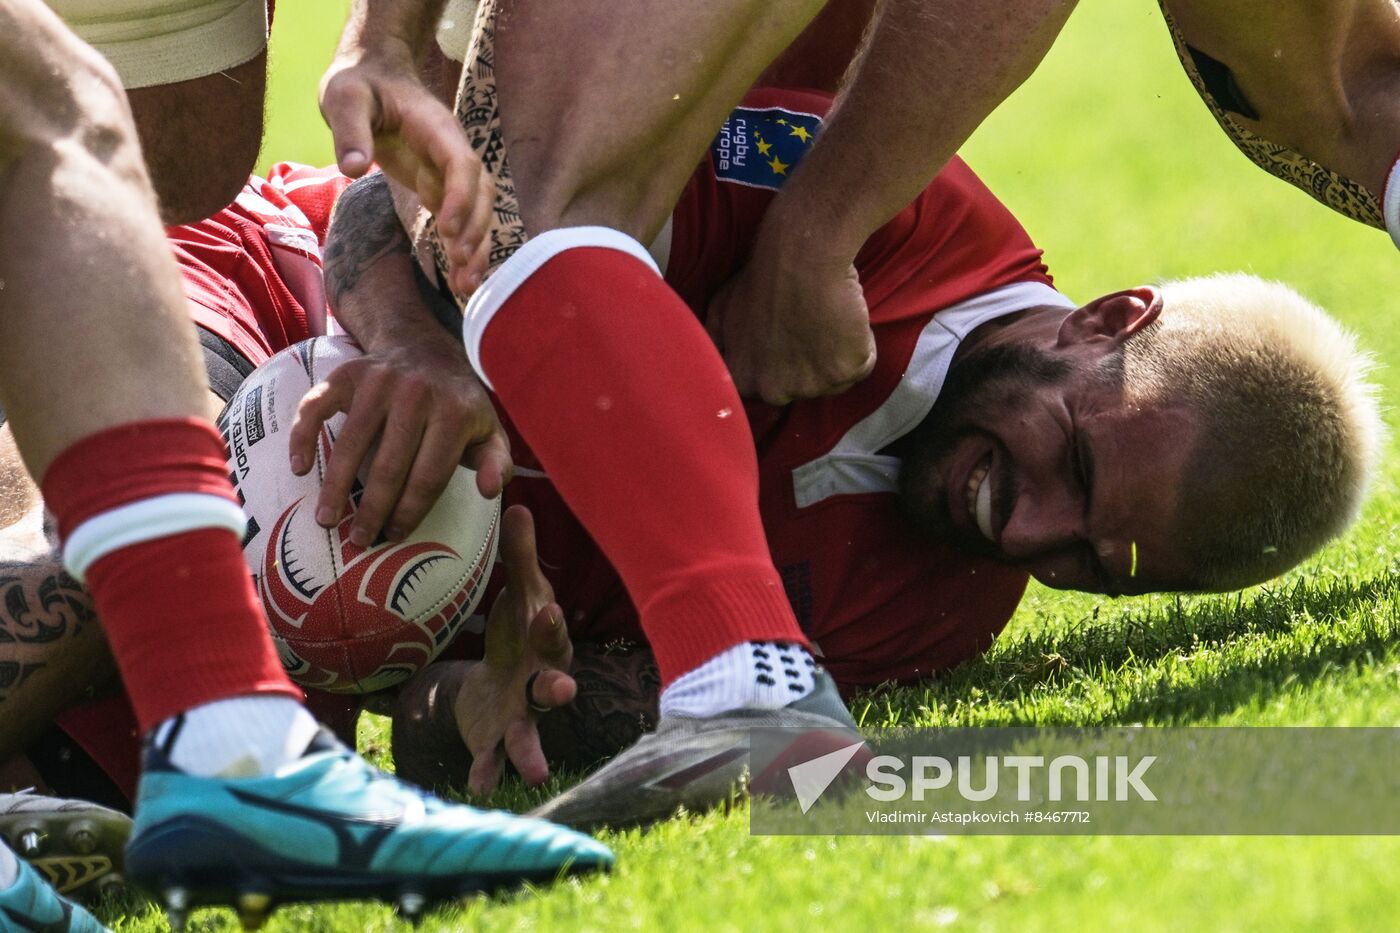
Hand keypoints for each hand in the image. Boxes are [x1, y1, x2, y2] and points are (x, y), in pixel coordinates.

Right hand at [288, 335, 509, 545]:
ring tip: (326, 520)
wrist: (426, 348)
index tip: (396, 535)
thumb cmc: (458, 403)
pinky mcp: (348, 373)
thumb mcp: (489, 430)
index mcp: (455, 413)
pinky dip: (302, 436)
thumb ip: (496, 462)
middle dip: (372, 509)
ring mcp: (379, 381)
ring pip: (352, 442)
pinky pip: (317, 406)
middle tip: (359, 539)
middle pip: (390, 465)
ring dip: (335, 486)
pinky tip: (299, 468)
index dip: (411, 511)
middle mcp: (416, 394)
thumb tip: (489, 490)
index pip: (429, 475)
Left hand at [320, 44, 492, 291]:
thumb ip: (350, 130)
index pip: (462, 164)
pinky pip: (462, 221)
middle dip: (475, 229)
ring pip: (478, 211)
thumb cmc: (360, 84)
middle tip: (459, 261)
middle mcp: (452, 151)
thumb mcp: (345, 97)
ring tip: (466, 285)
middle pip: (481, 192)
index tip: (447, 230)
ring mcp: (449, 172)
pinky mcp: (440, 187)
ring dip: (477, 247)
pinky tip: (461, 280)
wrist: (373, 76)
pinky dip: (464, 250)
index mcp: (437, 128)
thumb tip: (354, 168)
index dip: (461, 197)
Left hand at [453, 506, 574, 794]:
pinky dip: (488, 772)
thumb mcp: (520, 593)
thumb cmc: (516, 631)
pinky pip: (493, 759)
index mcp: (545, 644)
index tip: (545, 611)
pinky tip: (480, 787)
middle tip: (562, 688)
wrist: (499, 683)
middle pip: (553, 684)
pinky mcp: (497, 739)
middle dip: (557, 686)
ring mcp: (522, 715)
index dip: (550, 625)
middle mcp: (540, 681)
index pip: (551, 633)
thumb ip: (518, 555)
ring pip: (531, 733)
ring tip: (533, 770)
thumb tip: (515, 503)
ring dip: (532, 750)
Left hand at [707, 242, 874, 405]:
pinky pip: (861, 366)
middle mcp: (773, 392)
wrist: (802, 255)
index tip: (787, 343)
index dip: (779, 364)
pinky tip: (848, 318)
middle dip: (808, 364)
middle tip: (810, 326)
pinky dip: (862, 346)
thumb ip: (717, 344)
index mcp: (742, 380)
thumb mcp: (720, 310)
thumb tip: (711, 362)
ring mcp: (810, 386)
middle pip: (801, 389)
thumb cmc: (761, 275)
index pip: (763, 390)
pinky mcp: (843, 372)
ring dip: (836, 355)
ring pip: (833, 381)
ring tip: (829, 319)